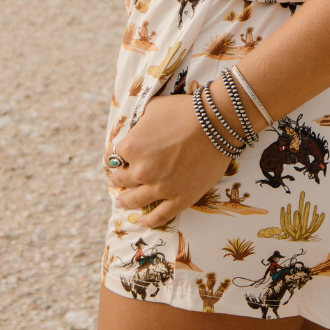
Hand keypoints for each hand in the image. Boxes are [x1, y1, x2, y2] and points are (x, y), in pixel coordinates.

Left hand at [107, 94, 232, 228]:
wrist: (215, 124)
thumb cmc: (184, 111)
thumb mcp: (154, 108)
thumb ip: (141, 121)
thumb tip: (138, 127)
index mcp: (131, 147)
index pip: (114, 156)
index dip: (117, 157)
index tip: (119, 160)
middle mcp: (141, 170)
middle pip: (122, 180)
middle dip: (119, 180)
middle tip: (118, 182)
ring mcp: (160, 187)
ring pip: (135, 200)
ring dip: (126, 201)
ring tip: (121, 203)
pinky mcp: (180, 198)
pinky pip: (160, 216)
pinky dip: (149, 221)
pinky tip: (142, 222)